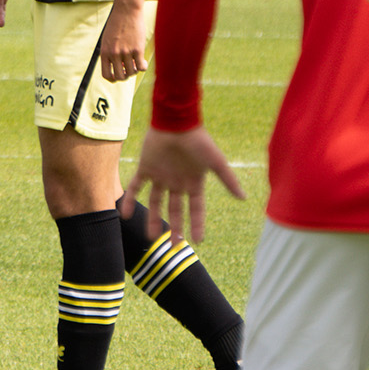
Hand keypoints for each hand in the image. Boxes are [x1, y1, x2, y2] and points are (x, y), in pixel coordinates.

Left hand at [96, 0, 147, 81]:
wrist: (126, 10)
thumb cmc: (117, 23)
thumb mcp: (107, 39)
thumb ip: (109, 53)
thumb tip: (117, 67)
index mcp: (105, 52)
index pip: (106, 75)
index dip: (113, 79)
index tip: (118, 76)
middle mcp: (114, 54)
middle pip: (120, 76)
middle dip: (126, 75)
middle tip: (129, 68)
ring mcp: (126, 52)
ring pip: (132, 72)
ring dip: (135, 70)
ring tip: (136, 62)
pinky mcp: (137, 49)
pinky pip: (141, 67)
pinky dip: (143, 67)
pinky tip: (144, 61)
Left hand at [126, 126, 244, 245]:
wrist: (176, 121)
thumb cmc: (198, 141)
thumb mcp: (216, 162)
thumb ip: (228, 180)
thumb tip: (243, 198)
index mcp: (193, 182)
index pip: (196, 209)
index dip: (197, 224)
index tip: (198, 241)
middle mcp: (176, 182)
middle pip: (175, 210)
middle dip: (175, 228)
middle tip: (174, 248)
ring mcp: (160, 176)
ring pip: (155, 202)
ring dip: (152, 218)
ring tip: (150, 236)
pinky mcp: (146, 168)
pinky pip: (135, 187)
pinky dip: (129, 199)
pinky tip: (124, 215)